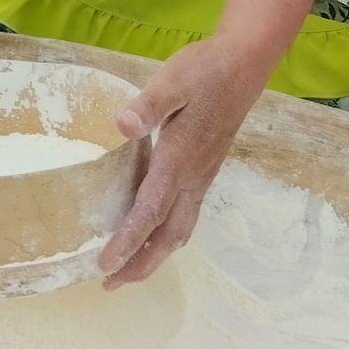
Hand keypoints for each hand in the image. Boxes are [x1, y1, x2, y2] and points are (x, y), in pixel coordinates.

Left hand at [96, 35, 271, 287]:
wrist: (244, 65)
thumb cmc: (205, 70)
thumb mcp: (174, 80)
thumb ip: (149, 105)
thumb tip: (122, 126)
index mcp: (179, 160)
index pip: (149, 213)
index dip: (126, 242)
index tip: (104, 265)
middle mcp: (192, 177)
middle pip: (167, 235)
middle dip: (140, 264)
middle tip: (110, 283)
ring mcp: (201, 176)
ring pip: (179, 229)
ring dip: (154, 254)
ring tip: (130, 268)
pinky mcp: (204, 169)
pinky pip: (186, 215)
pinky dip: (167, 235)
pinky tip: (154, 231)